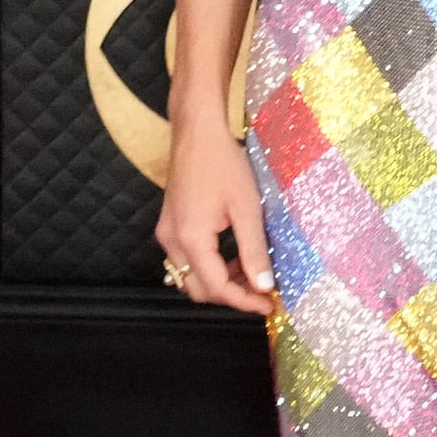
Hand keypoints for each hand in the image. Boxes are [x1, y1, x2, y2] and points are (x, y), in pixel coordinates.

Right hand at [156, 125, 277, 315]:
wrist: (196, 132)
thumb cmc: (223, 163)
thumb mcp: (247, 208)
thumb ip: (254, 250)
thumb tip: (264, 286)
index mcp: (191, 239)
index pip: (217, 288)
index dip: (244, 301)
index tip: (269, 304)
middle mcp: (172, 241)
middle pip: (199, 290)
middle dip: (231, 295)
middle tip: (263, 291)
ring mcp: (167, 234)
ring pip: (191, 278)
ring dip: (220, 283)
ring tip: (252, 274)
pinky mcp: (169, 226)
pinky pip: (187, 261)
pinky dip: (209, 267)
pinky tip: (233, 256)